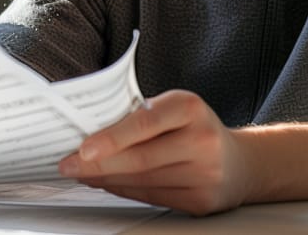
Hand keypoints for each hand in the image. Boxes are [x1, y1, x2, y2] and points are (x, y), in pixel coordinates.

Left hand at [57, 90, 252, 215]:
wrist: (239, 163)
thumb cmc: (195, 129)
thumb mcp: (175, 108)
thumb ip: (140, 116)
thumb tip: (89, 132)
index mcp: (191, 108)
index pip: (146, 123)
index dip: (112, 137)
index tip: (82, 149)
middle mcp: (202, 140)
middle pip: (140, 159)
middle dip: (97, 164)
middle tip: (67, 165)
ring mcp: (205, 174)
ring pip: (141, 181)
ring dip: (105, 179)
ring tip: (83, 173)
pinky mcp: (201, 200)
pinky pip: (151, 197)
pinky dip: (124, 190)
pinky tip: (108, 183)